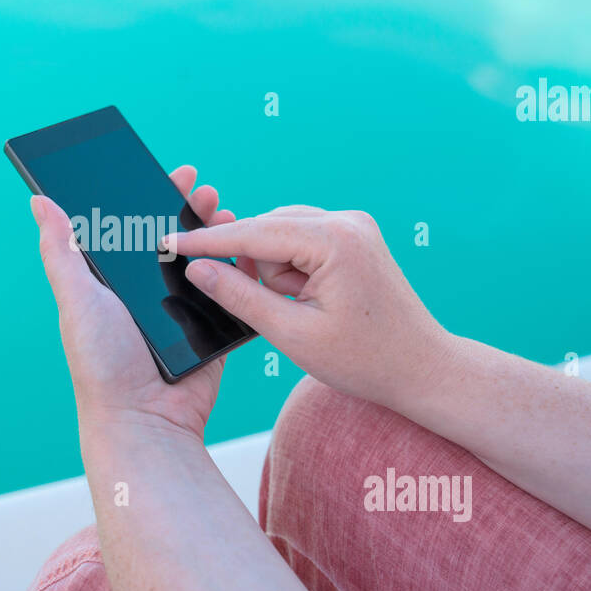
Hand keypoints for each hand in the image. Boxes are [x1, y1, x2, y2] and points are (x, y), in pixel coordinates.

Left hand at [29, 166, 248, 440]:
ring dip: (221, 235)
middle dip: (193, 210)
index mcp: (113, 282)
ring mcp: (181, 310)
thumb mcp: (77, 299)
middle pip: (175, 239)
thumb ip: (60, 251)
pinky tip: (249, 253)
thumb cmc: (102, 363)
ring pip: (205, 262)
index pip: (134, 227)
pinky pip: (229, 295)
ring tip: (231, 214)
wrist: (145, 420)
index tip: (175, 173)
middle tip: (208, 190)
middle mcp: (146, 292)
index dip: (154, 197)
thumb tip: (38, 200)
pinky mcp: (209, 330)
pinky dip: (239, 272)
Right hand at [163, 207, 454, 410]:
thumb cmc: (364, 359)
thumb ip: (239, 297)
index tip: (169, 243)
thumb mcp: (292, 334)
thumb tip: (197, 269)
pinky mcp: (353, 238)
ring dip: (274, 273)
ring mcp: (353, 226)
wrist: (422, 369)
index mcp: (335, 240)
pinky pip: (300, 243)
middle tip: (277, 310)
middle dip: (255, 269)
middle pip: (266, 231)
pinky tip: (304, 301)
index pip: (253, 233)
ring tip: (301, 311)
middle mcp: (346, 221)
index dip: (207, 242)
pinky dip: (290, 271)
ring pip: (280, 237)